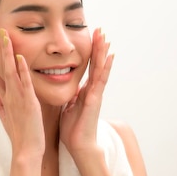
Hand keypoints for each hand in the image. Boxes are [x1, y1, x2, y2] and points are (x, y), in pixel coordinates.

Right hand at [0, 29, 44, 157]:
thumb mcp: (7, 118)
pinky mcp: (28, 104)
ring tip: (6, 37)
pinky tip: (20, 58)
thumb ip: (2, 105)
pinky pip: (24, 84)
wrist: (26, 151)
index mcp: (3, 99)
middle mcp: (7, 96)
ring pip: (10, 72)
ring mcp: (17, 99)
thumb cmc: (20, 135)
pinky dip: (21, 71)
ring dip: (8, 54)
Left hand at [60, 28, 113, 156]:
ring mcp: (96, 94)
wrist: (79, 145)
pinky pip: (101, 80)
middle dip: (98, 47)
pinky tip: (110, 57)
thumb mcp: (68, 107)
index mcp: (85, 91)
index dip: (90, 53)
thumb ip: (70, 96)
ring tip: (106, 37)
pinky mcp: (95, 100)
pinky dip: (106, 68)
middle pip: (96, 64)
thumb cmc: (73, 129)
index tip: (91, 38)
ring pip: (101, 69)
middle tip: (100, 30)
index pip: (88, 68)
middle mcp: (92, 90)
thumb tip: (66, 87)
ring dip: (103, 53)